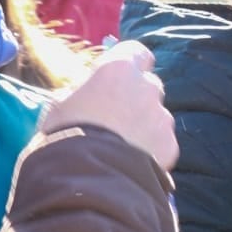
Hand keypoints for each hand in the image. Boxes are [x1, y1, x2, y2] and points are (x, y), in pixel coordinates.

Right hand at [42, 40, 177, 172]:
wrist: (86, 179)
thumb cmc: (64, 135)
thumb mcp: (60, 104)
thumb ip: (83, 90)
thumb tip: (88, 90)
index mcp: (118, 69)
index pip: (136, 52)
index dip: (130, 65)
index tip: (120, 77)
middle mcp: (147, 87)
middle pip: (149, 85)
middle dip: (138, 98)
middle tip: (118, 119)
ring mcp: (162, 116)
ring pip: (158, 116)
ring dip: (146, 126)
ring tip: (124, 148)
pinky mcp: (170, 145)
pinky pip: (162, 143)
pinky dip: (153, 151)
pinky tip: (133, 163)